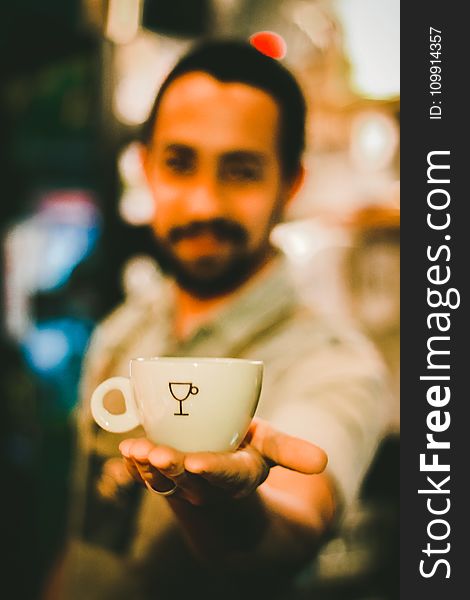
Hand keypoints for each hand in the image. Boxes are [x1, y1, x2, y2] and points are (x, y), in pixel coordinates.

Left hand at [119, 418, 326, 505]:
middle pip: (191, 479)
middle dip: (173, 467)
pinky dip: (136, 465)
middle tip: (157, 454)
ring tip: (136, 451)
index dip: (213, 469)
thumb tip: (324, 462)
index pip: (228, 475)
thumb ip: (291, 451)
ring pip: (165, 481)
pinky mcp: (166, 480)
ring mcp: (185, 485)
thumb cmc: (247, 453)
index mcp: (240, 475)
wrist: (222, 480)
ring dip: (149, 467)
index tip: (198, 463)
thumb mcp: (270, 447)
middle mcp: (211, 485)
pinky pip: (149, 477)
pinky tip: (126, 451)